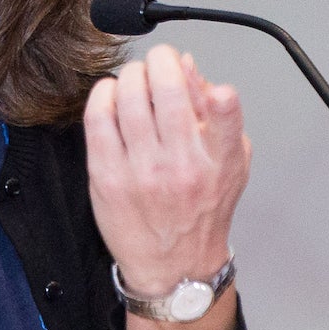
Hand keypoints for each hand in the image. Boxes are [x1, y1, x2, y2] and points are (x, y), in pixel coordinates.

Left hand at [82, 44, 249, 299]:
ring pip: (130, 97)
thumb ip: (215, 115)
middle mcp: (183, 164)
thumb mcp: (230, 163)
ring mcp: (143, 171)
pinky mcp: (108, 177)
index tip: (196, 71)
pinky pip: (98, 119)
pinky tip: (110, 95)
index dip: (211, 81)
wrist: (174, 267)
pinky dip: (104, 95)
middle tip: (158, 64)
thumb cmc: (202, 211)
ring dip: (131, 75)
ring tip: (135, 78)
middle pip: (167, 90)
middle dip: (160, 62)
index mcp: (220, 159)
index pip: (225, 112)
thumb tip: (189, 68)